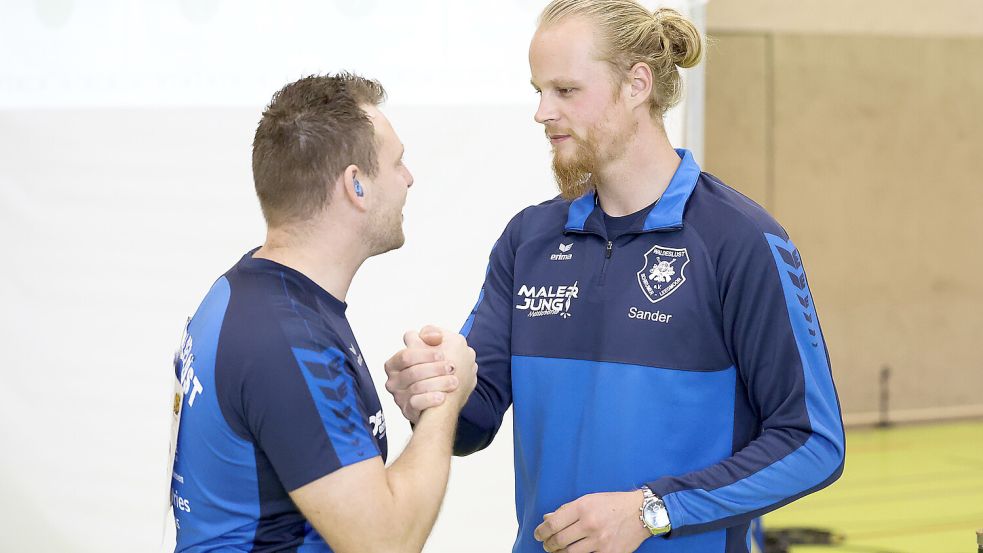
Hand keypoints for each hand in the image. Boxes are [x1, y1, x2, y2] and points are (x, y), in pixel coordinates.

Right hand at [383, 326, 474, 421]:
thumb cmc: (443, 371)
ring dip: (438, 383)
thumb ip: (433, 334)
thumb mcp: (444, 345)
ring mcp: (400, 396)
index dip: (425, 354)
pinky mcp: (408, 411)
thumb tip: (434, 336)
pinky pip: (416, 405)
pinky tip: (442, 397)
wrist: (448, 399)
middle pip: (412, 372)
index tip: (442, 354)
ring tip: (454, 382)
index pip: (406, 356)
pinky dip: (430, 399)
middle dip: (435, 369)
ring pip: (416, 388)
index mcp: (397, 362)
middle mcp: (395, 379)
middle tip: (452, 368)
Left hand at [533, 491, 649, 552]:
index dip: (541, 531)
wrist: (641, 513)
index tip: (538, 534)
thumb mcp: (589, 499)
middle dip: (548, 544)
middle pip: (559, 540)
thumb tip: (548, 519)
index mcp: (583, 507)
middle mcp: (590, 524)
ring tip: (557, 550)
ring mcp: (600, 541)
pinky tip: (574, 552)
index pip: (553, 523)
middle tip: (546, 544)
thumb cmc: (613, 504)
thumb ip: (567, 510)